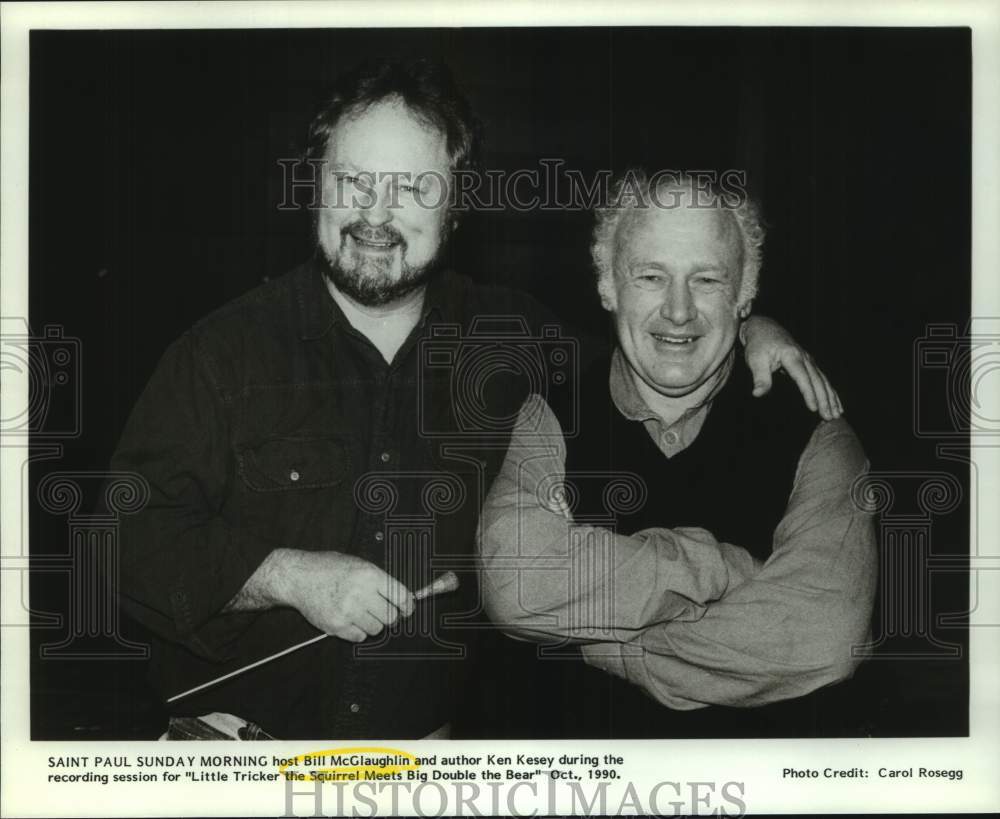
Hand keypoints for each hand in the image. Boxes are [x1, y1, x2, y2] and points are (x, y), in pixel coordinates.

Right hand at [273, 550, 414, 642]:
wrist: (297, 577)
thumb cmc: (326, 568)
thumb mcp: (357, 564)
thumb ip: (378, 580)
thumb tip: (400, 597)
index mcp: (369, 575)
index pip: (401, 597)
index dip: (408, 606)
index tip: (407, 610)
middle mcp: (360, 593)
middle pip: (391, 617)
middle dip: (389, 616)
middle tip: (381, 611)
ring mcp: (348, 611)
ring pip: (376, 629)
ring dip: (372, 624)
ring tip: (361, 612)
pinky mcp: (336, 626)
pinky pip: (359, 637)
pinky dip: (358, 631)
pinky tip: (350, 619)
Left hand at [741, 315, 842, 419]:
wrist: (763, 327)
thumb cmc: (758, 344)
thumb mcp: (755, 359)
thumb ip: (760, 377)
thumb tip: (757, 394)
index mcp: (792, 355)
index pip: (803, 378)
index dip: (809, 394)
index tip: (813, 409)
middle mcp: (804, 357)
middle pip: (817, 381)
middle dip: (825, 400)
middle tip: (829, 417)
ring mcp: (809, 359)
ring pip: (823, 380)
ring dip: (831, 398)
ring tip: (837, 414)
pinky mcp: (809, 362)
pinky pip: (822, 378)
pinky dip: (830, 391)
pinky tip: (836, 403)